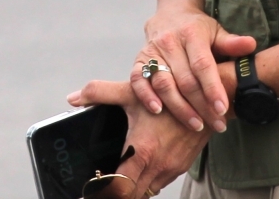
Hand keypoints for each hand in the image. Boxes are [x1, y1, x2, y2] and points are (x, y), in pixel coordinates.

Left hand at [67, 80, 206, 198]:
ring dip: (132, 191)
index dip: (103, 193)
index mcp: (141, 150)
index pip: (119, 187)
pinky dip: (146, 184)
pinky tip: (137, 175)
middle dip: (116, 194)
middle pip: (131, 196)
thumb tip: (73, 98)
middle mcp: (157, 165)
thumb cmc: (169, 93)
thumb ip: (99, 93)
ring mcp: (170, 169)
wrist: (206, 99)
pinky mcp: (180, 167)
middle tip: (100, 189)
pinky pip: (159, 184)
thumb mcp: (132, 90)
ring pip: (146, 192)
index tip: (91, 194)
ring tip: (116, 184)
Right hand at [133, 3, 256, 133]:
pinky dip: (146, 96)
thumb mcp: (215, 31)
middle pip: (185, 80)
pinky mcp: (139, 60)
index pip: (202, 64)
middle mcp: (170, 42)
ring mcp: (152, 51)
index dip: (212, 88)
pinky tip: (158, 111)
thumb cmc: (198, 27)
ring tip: (196, 125)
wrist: (170, 12)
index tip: (223, 108)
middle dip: (202, 106)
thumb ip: (231, 42)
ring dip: (179, 108)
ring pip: (164, 83)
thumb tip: (251, 45)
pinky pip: (139, 80)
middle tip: (218, 125)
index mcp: (191, 34)